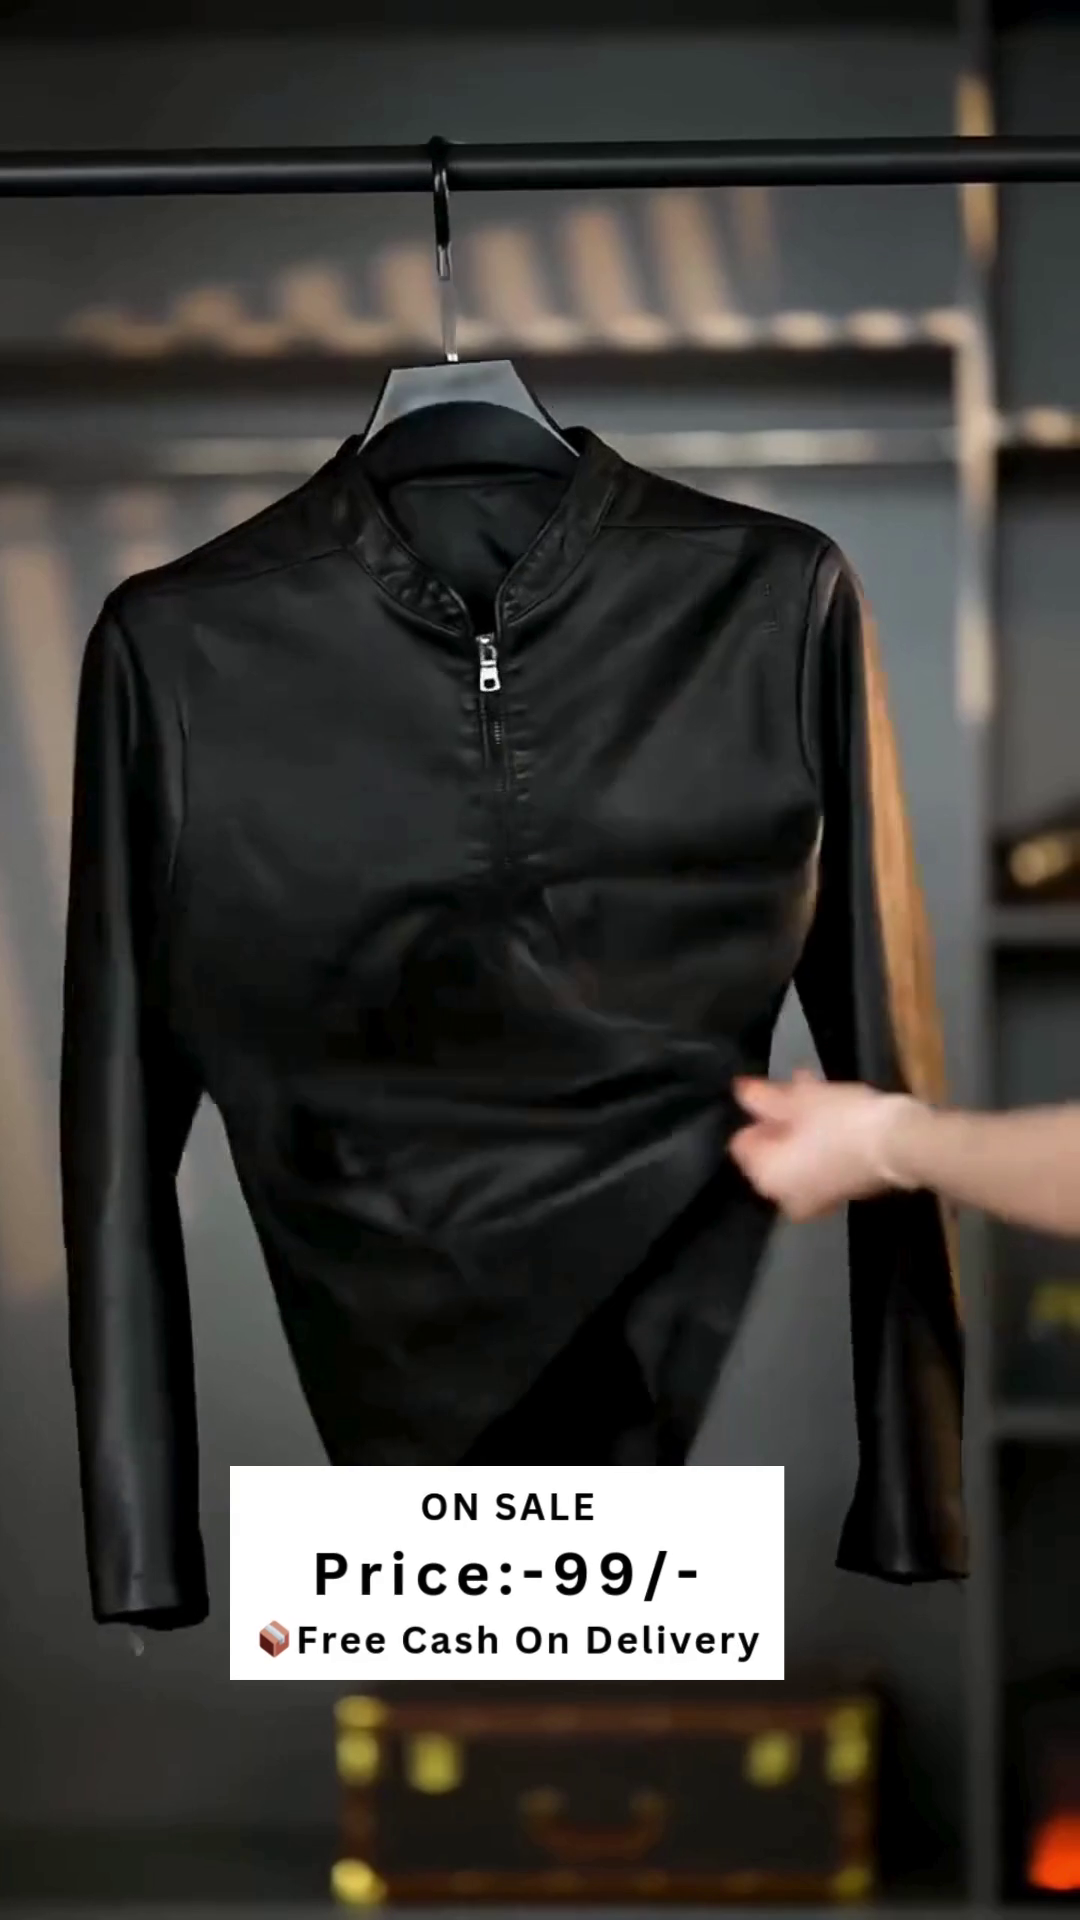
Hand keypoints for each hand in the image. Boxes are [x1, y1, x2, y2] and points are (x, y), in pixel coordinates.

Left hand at [729, 1069, 919, 1220]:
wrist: (902, 1145)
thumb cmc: (839, 1121)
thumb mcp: (797, 1100)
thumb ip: (762, 1097)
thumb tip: (740, 1091)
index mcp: (766, 1178)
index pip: (743, 1143)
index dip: (757, 1114)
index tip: (773, 1090)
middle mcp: (786, 1198)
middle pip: (772, 1149)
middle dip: (782, 1116)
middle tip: (796, 1085)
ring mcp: (817, 1200)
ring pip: (798, 1153)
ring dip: (803, 1122)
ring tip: (816, 1088)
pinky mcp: (844, 1193)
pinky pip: (821, 1161)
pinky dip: (823, 1138)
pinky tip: (835, 1107)